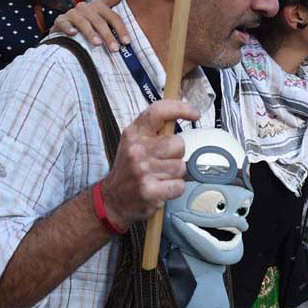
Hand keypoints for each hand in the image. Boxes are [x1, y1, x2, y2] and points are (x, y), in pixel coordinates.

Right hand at [51, 0, 129, 50]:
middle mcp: (85, 7)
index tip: (127, 42)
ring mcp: (72, 13)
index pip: (112, 16)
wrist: (66, 26)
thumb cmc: (89, 20)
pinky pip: (64, 24)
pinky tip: (74, 35)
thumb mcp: (103, 10)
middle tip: (115, 49)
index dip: (121, 28)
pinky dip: (68, 28)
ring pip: (83, 23)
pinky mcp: (60, 20)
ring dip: (91, 33)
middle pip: (99, 21)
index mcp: (98, 6)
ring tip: (98, 44)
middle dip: (108, 35)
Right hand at [100, 98, 198, 226]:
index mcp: (133, 133)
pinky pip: (179, 186)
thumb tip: (183, 111)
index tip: (194, 113)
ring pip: (180, 167)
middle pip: (178, 144)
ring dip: (175, 173)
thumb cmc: (129, 169)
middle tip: (165, 161)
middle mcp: (137, 150)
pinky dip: (174, 189)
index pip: (158, 112)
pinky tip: (162, 188)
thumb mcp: (134, 142)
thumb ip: (154, 130)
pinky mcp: (149, 191)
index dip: (180, 108)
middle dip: (177, 154)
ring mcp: (142, 171)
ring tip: (161, 176)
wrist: (112, 199)